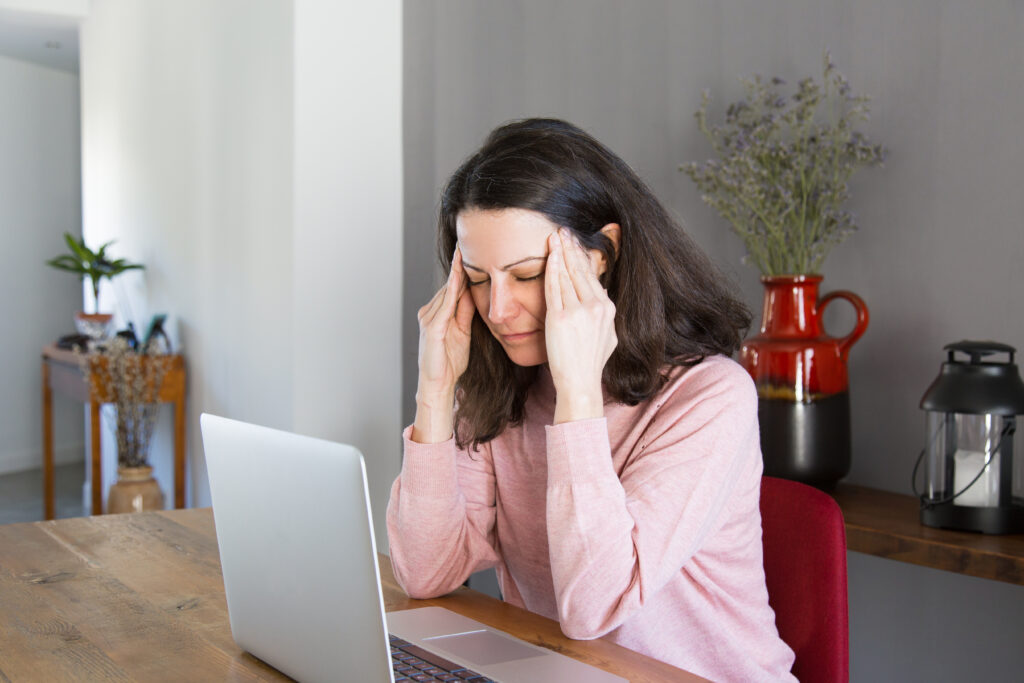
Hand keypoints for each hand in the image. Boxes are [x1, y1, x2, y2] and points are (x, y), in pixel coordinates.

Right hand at [413, 248, 475, 441]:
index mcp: (439, 312)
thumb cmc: (450, 362)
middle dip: (459, 264)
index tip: (471, 250)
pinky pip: (445, 303)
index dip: (463, 268)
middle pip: (450, 283)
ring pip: (447, 289)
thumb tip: (475, 293)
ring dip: (457, 271)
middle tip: (468, 241)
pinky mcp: (432, 327)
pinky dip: (452, 288)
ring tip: (464, 251)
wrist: (438, 384)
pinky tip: (459, 276)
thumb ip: (466, 313)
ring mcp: (429, 318)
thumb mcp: (463, 332)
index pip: (454, 285)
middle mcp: (430, 311)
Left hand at [544, 228, 616, 423]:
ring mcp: (579, 311)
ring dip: (560, 253)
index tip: (575, 244)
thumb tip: (601, 300)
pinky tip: (549, 255)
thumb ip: (603, 316)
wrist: (580, 382)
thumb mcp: (606, 336)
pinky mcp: (561, 317)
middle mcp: (597, 307)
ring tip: (555, 237)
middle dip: (571, 248)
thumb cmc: (589, 363)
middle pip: (581, 270)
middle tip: (563, 231)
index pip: (592, 277)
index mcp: (608, 310)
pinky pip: (555, 287)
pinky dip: (551, 269)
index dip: (582, 258)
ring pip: (568, 275)